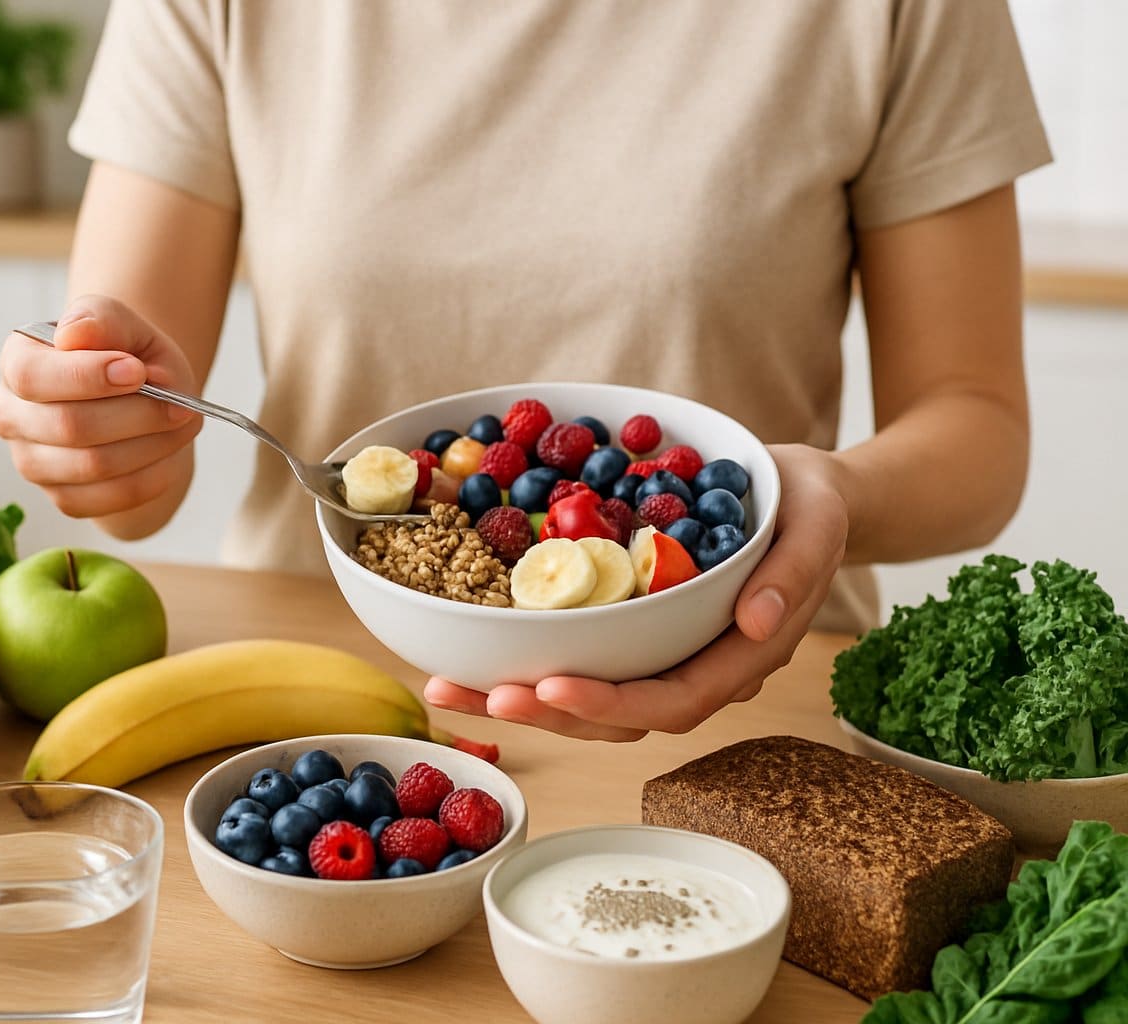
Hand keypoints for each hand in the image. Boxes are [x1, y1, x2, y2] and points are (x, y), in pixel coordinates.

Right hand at [0, 295, 202, 522]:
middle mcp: (12, 415)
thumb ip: (102, 320)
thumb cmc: (127, 358)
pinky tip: (168, 453)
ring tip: (180, 423)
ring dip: (151, 445)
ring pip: (94, 465)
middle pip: (68, 426)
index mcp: (17, 362)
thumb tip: (74, 335)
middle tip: (179, 405)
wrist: (143, 405)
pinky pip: (110, 497)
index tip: (137, 371)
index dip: (86, 376)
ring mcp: (32, 463)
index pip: (32, 376)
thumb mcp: (124, 326)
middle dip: (136, 415)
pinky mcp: (62, 498)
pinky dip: (152, 476)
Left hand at [422, 444, 850, 740]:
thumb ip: (794, 573)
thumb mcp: (819, 523)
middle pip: (620, 715)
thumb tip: (756, 623)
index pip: (676, 699)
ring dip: (522, 698)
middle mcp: (699, 669)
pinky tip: (471, 657)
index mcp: (742, 655)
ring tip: (452, 688)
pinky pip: (583, 659)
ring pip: (592, 698)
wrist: (800, 493)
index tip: (551, 686)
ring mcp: (665, 655)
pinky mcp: (637, 633)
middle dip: (548, 711)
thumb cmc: (812, 506)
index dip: (612, 701)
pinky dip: (527, 662)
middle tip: (483, 696)